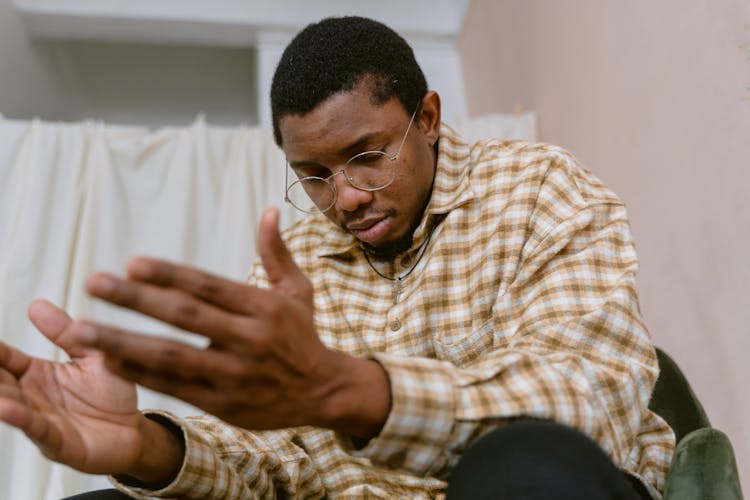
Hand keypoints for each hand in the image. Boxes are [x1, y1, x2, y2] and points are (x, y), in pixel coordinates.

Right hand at [0, 301, 180, 477]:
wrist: (133, 429)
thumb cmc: (111, 393)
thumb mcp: (90, 355)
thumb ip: (66, 333)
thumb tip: (36, 305)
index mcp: (38, 374)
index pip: (6, 358)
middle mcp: (33, 397)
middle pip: (0, 382)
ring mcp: (42, 420)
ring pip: (11, 405)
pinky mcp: (58, 442)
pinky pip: (36, 429)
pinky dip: (20, 419)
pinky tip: (5, 408)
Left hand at [72, 207, 390, 436]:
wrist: (324, 392)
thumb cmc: (302, 335)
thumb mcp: (297, 291)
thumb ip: (276, 252)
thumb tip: (269, 210)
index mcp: (264, 307)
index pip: (209, 286)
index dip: (170, 274)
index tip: (131, 263)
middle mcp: (250, 339)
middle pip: (185, 316)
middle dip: (136, 299)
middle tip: (93, 282)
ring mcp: (236, 374)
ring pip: (172, 356)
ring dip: (123, 342)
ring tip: (81, 330)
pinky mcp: (225, 405)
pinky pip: (176, 388)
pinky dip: (141, 374)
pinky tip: (108, 361)